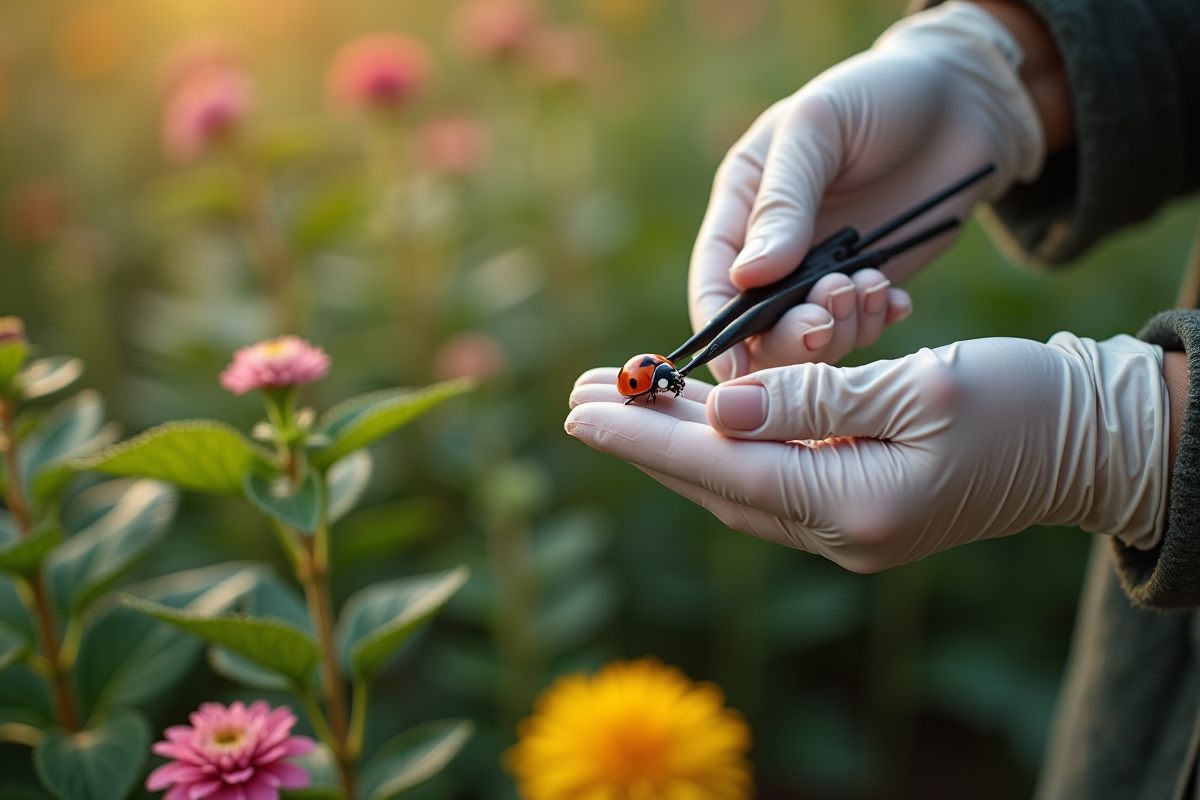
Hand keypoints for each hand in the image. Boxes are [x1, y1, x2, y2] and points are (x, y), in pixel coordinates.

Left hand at [567, 333, 1167, 571]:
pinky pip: (767, 477)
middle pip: (715, 484)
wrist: (1092, 442)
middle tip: (576, 395)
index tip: (579, 408)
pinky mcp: (856, 506)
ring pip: (734, 482)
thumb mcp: (923, 386)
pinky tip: (690, 413)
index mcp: (858, 508)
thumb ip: (813, 400)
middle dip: (642, 439)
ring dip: (674, 440)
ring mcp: (847, 526)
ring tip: (617, 395)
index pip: (723, 473)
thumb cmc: (1024, 404)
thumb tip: (718, 408)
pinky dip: (723, 444)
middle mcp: (842, 531)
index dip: (644, 439)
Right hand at [692, 1, 1044, 379]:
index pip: (713, 280)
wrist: (963, 100)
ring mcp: (822, 270)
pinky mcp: (869, 283)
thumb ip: (782, 202)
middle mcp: (774, 247)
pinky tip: (895, 300)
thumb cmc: (878, 94)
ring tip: (871, 286)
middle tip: (825, 320)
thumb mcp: (817, 130)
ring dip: (838, 328)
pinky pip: (860, 329)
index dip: (719, 331)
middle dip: (787, 335)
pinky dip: (875, 324)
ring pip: (809, 337)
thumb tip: (748, 277)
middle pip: (757, 325)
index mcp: (742, 205)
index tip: (735, 370)